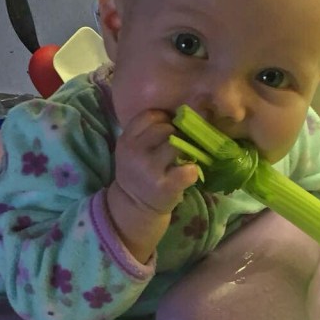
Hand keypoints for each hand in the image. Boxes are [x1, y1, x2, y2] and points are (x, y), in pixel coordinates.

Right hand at [106, 109, 197, 262]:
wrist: (134, 206)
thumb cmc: (139, 172)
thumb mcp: (132, 149)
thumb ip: (146, 132)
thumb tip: (179, 113)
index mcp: (126, 140)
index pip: (150, 116)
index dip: (163, 120)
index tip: (167, 131)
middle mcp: (135, 152)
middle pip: (165, 128)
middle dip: (175, 136)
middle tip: (176, 148)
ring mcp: (149, 169)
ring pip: (177, 145)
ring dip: (185, 151)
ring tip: (182, 160)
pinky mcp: (165, 186)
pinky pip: (188, 169)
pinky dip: (192, 171)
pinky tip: (187, 174)